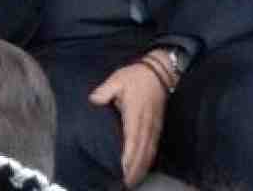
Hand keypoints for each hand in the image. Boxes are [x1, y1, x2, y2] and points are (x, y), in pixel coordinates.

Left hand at [89, 61, 167, 185]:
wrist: (159, 73)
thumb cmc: (136, 77)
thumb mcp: (117, 80)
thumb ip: (104, 91)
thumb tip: (93, 100)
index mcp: (135, 114)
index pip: (132, 139)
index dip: (128, 156)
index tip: (122, 168)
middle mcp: (146, 124)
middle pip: (142, 151)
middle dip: (134, 168)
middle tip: (125, 183)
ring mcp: (154, 126)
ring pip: (149, 152)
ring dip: (142, 167)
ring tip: (133, 181)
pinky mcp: (157, 127)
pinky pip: (153, 147)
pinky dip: (148, 160)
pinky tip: (143, 168)